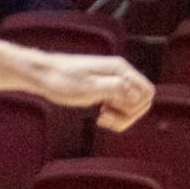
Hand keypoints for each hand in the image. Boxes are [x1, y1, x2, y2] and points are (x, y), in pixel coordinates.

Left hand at [32, 53, 154, 132]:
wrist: (42, 74)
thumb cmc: (61, 80)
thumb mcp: (87, 87)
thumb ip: (114, 88)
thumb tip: (136, 95)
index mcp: (120, 70)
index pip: (147, 92)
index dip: (136, 107)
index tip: (113, 110)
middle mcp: (120, 74)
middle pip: (142, 101)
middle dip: (129, 115)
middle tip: (105, 118)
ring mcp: (113, 82)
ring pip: (132, 105)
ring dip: (122, 117)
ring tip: (102, 118)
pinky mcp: (105, 90)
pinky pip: (121, 106)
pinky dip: (115, 115)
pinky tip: (100, 116)